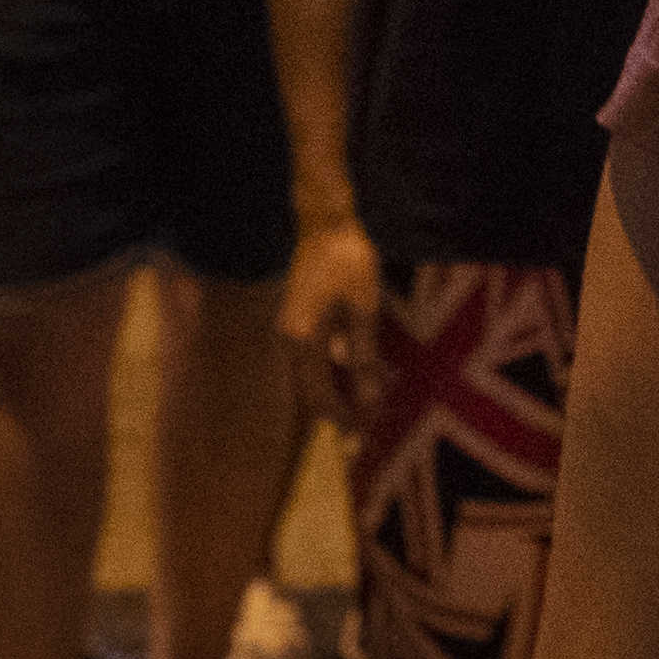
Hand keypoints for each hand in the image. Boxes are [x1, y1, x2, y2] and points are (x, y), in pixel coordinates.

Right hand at [282, 219, 389, 426]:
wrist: (325, 221)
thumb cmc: (347, 261)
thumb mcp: (362, 309)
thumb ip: (363, 356)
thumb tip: (368, 400)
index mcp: (301, 342)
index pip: (319, 397)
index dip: (343, 420)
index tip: (366, 437)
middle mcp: (290, 341)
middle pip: (314, 391)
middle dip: (342, 412)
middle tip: (368, 434)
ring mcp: (292, 331)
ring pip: (316, 375)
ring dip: (341, 392)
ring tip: (369, 408)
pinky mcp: (300, 321)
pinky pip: (317, 357)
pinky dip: (338, 371)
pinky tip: (362, 374)